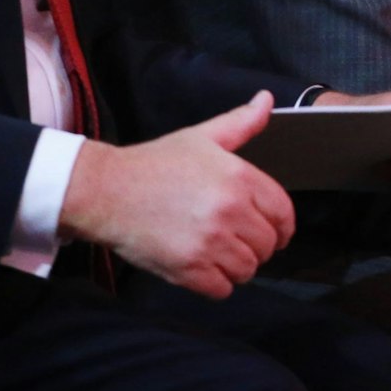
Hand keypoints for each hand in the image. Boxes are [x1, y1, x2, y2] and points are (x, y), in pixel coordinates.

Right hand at [59, 91, 294, 298]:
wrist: (107, 191)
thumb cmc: (155, 164)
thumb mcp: (202, 136)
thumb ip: (241, 122)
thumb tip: (267, 100)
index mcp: (239, 177)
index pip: (283, 213)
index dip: (282, 226)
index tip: (275, 232)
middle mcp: (230, 211)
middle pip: (268, 245)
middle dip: (256, 245)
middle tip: (237, 240)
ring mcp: (210, 243)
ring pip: (247, 270)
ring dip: (237, 266)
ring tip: (218, 253)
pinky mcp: (189, 270)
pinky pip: (223, 290)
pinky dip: (216, 283)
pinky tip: (203, 266)